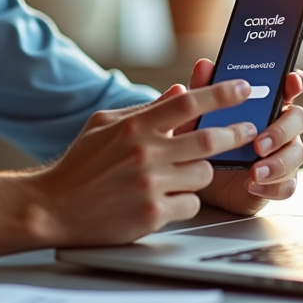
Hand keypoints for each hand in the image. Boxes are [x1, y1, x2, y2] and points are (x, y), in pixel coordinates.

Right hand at [31, 78, 258, 246]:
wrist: (53, 207)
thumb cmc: (80, 166)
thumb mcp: (105, 125)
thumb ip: (145, 109)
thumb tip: (179, 92)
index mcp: (134, 127)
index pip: (188, 103)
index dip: (221, 93)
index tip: (244, 88)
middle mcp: (144, 153)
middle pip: (208, 140)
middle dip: (235, 133)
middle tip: (249, 130)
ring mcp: (149, 185)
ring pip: (203, 174)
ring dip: (200, 173)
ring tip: (181, 174)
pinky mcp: (151, 214)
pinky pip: (190, 204)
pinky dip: (185, 201)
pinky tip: (167, 199)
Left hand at [179, 59, 302, 215]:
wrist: (194, 180)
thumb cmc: (202, 140)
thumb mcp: (195, 115)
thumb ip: (202, 91)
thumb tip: (204, 65)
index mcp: (265, 103)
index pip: (289, 85)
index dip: (296, 80)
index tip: (292, 80)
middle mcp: (279, 125)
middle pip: (299, 118)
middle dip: (282, 130)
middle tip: (258, 143)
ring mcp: (283, 153)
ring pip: (298, 153)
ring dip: (279, 162)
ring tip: (254, 171)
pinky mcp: (279, 181)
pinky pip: (288, 184)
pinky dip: (272, 186)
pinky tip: (252, 185)